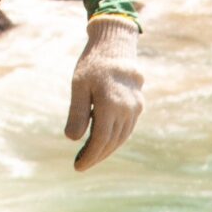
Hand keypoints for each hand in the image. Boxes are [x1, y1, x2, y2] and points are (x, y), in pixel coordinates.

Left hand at [64, 17, 143, 171]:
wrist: (117, 45)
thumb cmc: (93, 64)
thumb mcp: (79, 86)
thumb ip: (77, 112)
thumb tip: (72, 140)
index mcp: (110, 105)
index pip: (100, 140)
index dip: (89, 156)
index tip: (77, 166)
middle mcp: (126, 110)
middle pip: (111, 142)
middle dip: (97, 156)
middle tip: (81, 164)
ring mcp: (135, 108)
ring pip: (121, 138)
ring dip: (107, 150)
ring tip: (91, 156)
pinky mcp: (138, 106)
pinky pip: (127, 129)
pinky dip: (116, 139)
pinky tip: (104, 142)